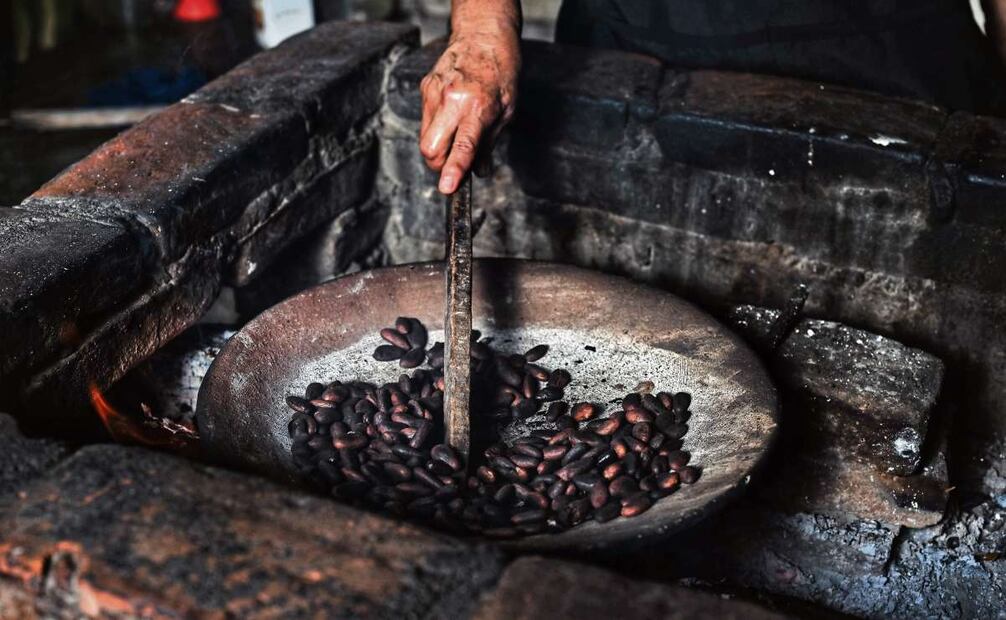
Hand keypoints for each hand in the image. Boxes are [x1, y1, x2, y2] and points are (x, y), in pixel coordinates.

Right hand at [420, 26, 519, 193]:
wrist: (483, 37)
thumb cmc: (500, 73)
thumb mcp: (506, 112)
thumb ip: (489, 144)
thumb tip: (479, 172)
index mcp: (477, 107)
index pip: (462, 146)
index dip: (453, 170)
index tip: (447, 188)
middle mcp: (452, 100)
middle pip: (430, 149)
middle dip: (439, 165)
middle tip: (455, 164)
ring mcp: (434, 94)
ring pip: (425, 138)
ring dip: (438, 147)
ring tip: (457, 133)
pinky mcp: (425, 89)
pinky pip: (426, 121)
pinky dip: (437, 129)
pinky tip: (452, 116)